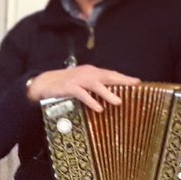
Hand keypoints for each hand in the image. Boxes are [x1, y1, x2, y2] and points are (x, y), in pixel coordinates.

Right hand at [25, 65, 139, 111]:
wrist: (44, 83)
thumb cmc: (64, 85)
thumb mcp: (81, 82)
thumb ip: (93, 86)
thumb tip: (109, 94)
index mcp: (90, 71)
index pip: (110, 74)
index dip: (123, 77)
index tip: (137, 82)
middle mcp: (86, 73)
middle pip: (107, 76)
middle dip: (121, 80)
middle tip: (134, 85)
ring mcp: (77, 80)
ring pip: (96, 85)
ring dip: (107, 93)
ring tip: (118, 101)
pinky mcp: (69, 88)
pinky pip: (82, 94)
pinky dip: (91, 101)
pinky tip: (98, 108)